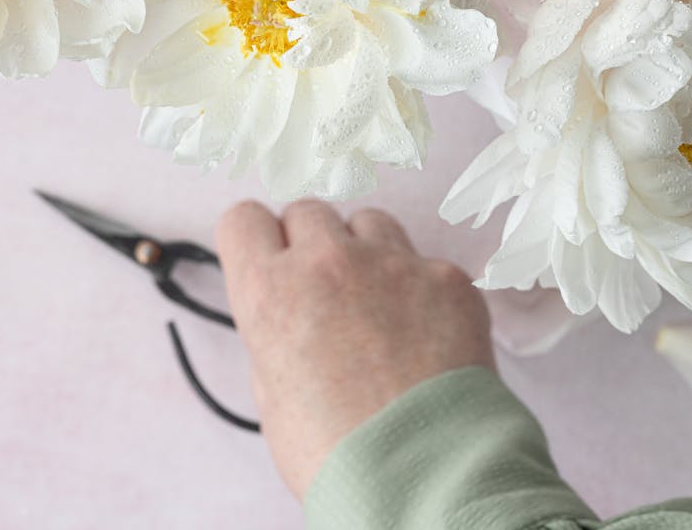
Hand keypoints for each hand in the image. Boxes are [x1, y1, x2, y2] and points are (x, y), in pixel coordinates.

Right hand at [216, 200, 495, 498]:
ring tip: (379, 304)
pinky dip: (421, 288)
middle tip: (326, 291)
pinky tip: (426, 333)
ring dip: (366, 252)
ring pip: (369, 222)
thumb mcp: (274, 395)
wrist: (425, 479)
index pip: (243, 219)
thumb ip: (276, 335)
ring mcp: (393, 264)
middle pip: (307, 212)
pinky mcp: (448, 279)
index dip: (254, 242)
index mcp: (269, 292)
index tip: (267, 260)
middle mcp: (328, 262)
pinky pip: (425, 262)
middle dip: (311, 245)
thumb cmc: (339, 454)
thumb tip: (293, 316)